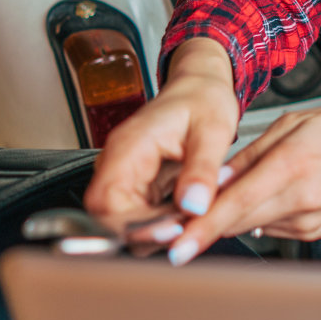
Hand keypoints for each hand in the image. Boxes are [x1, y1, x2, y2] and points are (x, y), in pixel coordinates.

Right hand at [83, 37, 240, 240]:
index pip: (107, 203)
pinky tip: (185, 218)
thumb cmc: (203, 99)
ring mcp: (124, 174)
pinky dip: (159, 223)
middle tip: (186, 230)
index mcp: (128, 146)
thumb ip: (202, 169)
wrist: (201, 86)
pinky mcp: (136, 184)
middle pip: (108, 218)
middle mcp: (118, 162)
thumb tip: (194, 206)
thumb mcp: (214, 130)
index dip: (134, 225)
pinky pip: (138, 215)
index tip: (172, 229)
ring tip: (189, 223)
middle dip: (145, 233)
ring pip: (122, 222)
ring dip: (153, 231)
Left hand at [164, 101, 320, 264]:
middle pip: (238, 223)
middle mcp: (302, 200)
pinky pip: (272, 226)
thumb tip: (214, 178)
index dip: (201, 228)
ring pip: (252, 226)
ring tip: (220, 203)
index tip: (175, 245)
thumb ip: (250, 154)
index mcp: (294, 166)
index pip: (236, 204)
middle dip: (203, 229)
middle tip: (171, 232)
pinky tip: (264, 198)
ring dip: (231, 218)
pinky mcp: (314, 230)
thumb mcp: (294, 124)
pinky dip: (257, 216)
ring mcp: (310, 220)